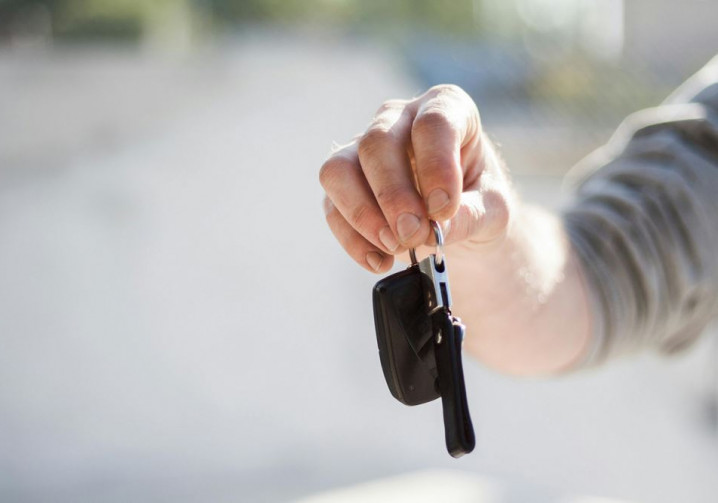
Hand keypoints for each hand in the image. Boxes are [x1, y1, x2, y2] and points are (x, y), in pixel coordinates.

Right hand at [320, 84, 513, 272]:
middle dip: (393, 196)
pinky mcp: (343, 184)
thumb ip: (470, 216)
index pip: (433, 123)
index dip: (436, 167)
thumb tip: (432, 230)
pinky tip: (380, 260)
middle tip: (414, 235)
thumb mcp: (492, 210)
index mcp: (446, 108)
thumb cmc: (478, 200)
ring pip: (339, 169)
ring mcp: (363, 148)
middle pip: (377, 143)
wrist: (457, 219)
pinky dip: (353, 239)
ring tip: (394, 247)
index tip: (444, 210)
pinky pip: (332, 206)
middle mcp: (398, 119)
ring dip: (363, 214)